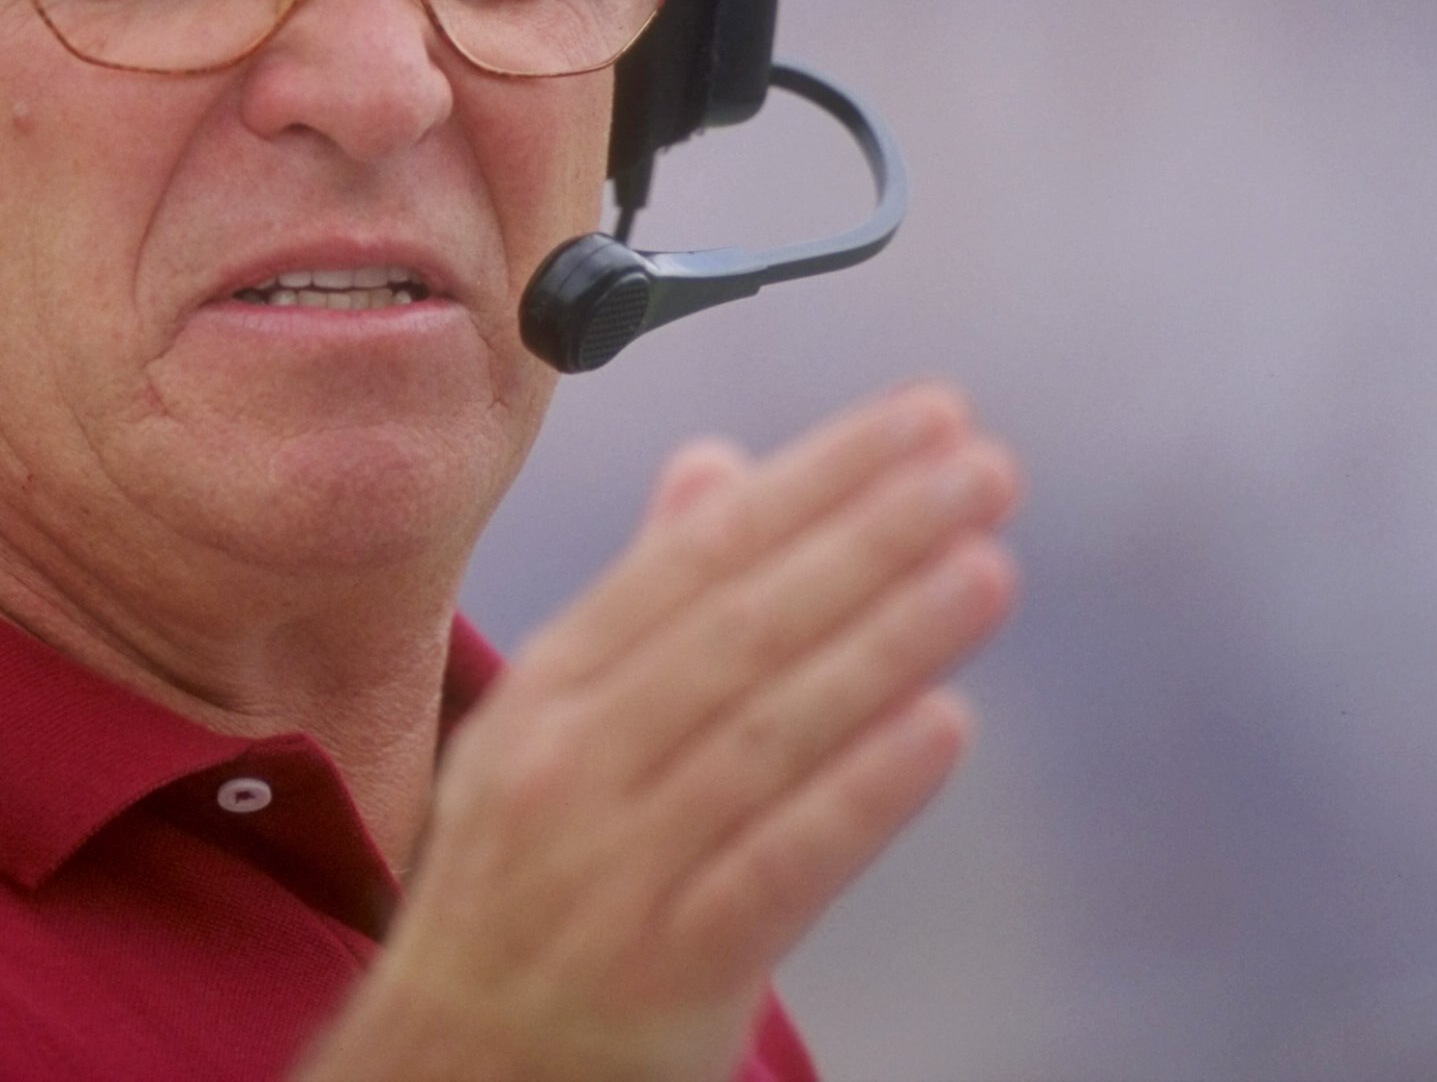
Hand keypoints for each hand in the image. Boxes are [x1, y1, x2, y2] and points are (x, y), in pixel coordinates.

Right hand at [304, 382, 1019, 1080]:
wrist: (451, 1072)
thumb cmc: (520, 893)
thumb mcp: (547, 729)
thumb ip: (644, 600)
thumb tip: (716, 466)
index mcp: (549, 692)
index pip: (696, 556)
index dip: (815, 479)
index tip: (920, 419)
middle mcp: (571, 764)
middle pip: (738, 626)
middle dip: (868, 535)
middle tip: (978, 469)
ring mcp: (614, 867)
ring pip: (767, 731)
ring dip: (885, 641)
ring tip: (986, 569)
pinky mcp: (667, 969)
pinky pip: (779, 864)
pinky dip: (861, 792)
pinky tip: (942, 729)